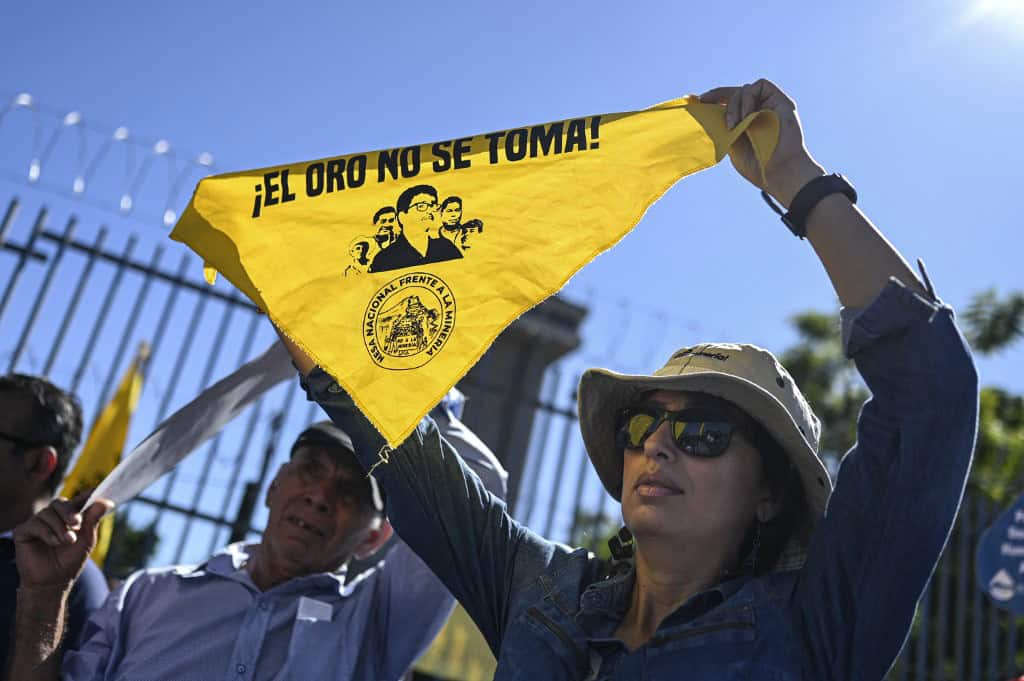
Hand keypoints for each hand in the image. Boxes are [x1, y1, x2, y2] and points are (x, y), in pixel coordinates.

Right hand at [13, 494, 112, 590]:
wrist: (53, 581)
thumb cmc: (70, 560)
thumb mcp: (87, 540)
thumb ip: (93, 520)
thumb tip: (105, 502)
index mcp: (69, 516)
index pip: (78, 500)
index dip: (87, 494)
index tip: (96, 491)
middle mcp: (53, 516)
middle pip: (60, 503)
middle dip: (69, 512)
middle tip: (76, 524)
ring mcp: (37, 523)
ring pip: (47, 513)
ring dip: (60, 527)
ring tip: (67, 541)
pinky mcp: (24, 531)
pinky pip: (34, 524)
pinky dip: (47, 533)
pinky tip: (54, 542)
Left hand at [699, 79, 825, 207]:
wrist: (779, 172)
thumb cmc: (757, 165)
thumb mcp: (731, 145)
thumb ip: (721, 128)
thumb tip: (703, 112)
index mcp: (745, 122)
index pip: (728, 103)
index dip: (713, 98)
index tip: (697, 101)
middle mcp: (757, 112)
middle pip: (734, 93)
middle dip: (717, 95)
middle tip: (704, 102)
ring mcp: (769, 106)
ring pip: (744, 90)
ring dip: (734, 105)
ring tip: (734, 125)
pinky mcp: (780, 101)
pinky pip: (760, 86)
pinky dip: (748, 97)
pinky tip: (747, 115)